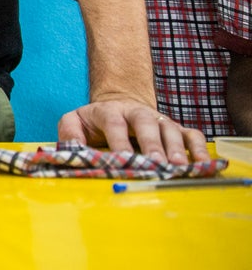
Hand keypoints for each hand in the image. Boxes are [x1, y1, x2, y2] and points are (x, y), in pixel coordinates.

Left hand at [58, 99, 207, 163]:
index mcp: (108, 110)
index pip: (113, 122)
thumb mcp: (74, 121)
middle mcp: (136, 112)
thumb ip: (69, 132)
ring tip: (178, 167)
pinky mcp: (175, 128)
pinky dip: (198, 148)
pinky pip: (191, 135)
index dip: (119, 140)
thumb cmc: (95, 121)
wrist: (119, 104)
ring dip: (175, 148)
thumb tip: (73, 149)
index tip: (123, 158)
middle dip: (151, 143)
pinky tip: (202, 164)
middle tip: (156, 163)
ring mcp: (157, 119)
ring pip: (169, 129)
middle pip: (145, 123)